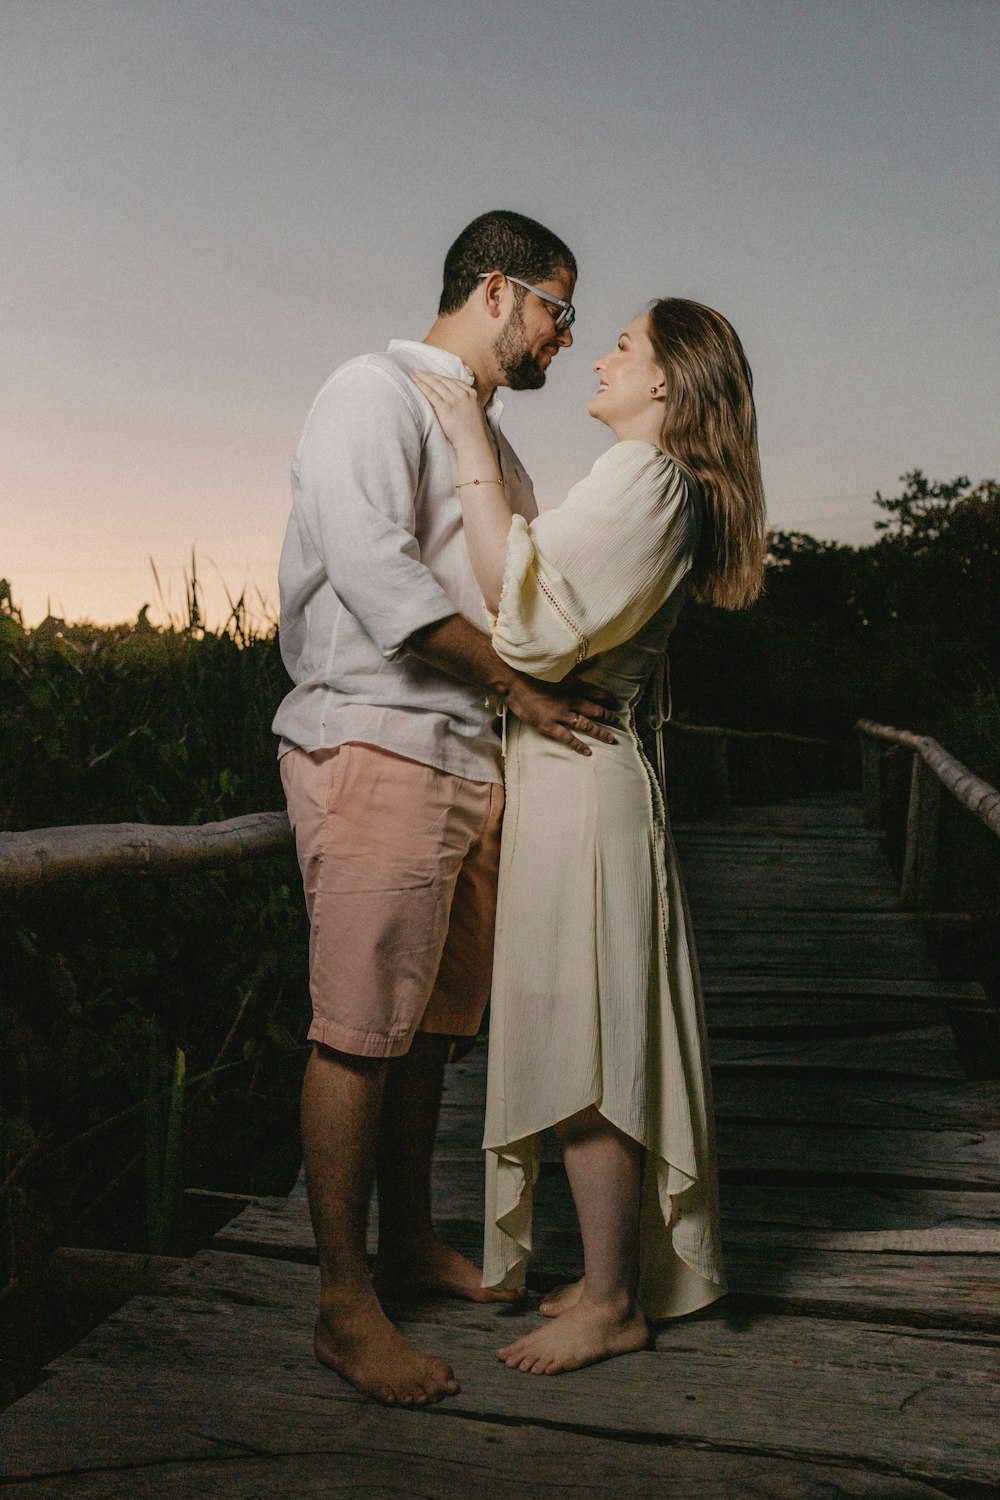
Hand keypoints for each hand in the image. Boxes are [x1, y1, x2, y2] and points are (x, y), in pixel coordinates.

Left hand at [413, 370, 491, 454]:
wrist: (474, 443)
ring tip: (416, 374)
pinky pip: (432, 394)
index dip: (441, 377)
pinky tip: (417, 383)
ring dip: (425, 378)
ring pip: (437, 385)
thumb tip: (458, 401)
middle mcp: (463, 394)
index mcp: (472, 393)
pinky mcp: (445, 408)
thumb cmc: (474, 432)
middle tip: (420, 371)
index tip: (433, 375)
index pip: (454, 381)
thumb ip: (467, 403)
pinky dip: (423, 387)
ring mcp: (454, 400)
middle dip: (431, 375)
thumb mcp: (475, 412)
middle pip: (444, 381)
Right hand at [503, 673, 620, 755]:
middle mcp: (571, 699)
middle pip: (596, 710)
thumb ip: (572, 666)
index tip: (615, 702)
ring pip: (587, 725)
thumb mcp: (556, 666)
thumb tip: (590, 659)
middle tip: (618, 722)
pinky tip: (588, 752)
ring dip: (601, 732)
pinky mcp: (549, 725)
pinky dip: (579, 745)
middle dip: (609, 717)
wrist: (513, 680)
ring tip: (611, 739)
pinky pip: (568, 738)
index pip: (597, 692)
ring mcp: (561, 714)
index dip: (608, 698)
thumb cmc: (532, 671)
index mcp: (574, 684)